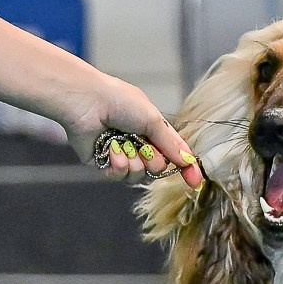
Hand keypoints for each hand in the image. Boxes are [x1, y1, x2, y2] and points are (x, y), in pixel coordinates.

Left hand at [65, 80, 202, 187]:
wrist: (87, 102)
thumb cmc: (120, 102)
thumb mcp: (153, 119)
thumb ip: (171, 143)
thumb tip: (187, 161)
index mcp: (152, 128)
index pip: (174, 152)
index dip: (185, 167)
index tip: (195, 181)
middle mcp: (137, 142)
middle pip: (156, 169)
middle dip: (152, 161)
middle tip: (144, 148)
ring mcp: (120, 153)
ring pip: (137, 175)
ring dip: (133, 162)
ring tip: (123, 145)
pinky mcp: (102, 163)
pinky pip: (118, 175)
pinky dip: (117, 163)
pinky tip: (111, 149)